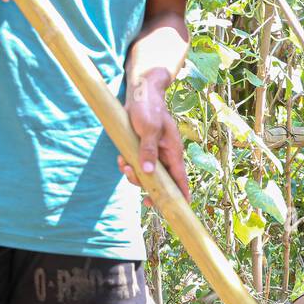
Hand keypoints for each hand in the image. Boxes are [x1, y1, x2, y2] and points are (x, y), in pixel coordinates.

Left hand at [116, 77, 188, 201]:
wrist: (140, 93)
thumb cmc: (148, 108)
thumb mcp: (148, 128)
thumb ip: (148, 150)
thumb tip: (148, 172)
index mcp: (173, 152)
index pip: (180, 179)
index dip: (181, 196)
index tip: (179, 210)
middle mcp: (165, 156)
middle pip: (162, 182)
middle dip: (149, 189)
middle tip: (140, 194)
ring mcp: (153, 153)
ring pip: (146, 175)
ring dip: (134, 176)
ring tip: (124, 165)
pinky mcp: (141, 149)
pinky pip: (135, 165)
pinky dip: (127, 165)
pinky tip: (121, 158)